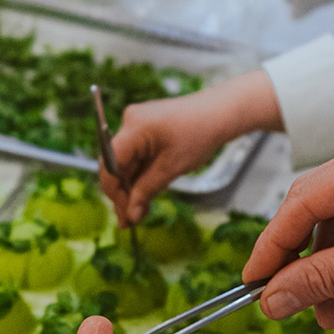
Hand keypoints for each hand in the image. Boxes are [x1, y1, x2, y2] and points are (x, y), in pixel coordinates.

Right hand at [99, 71, 282, 226]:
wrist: (222, 112)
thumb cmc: (201, 134)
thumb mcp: (172, 168)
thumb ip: (147, 191)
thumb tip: (131, 215)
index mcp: (133, 128)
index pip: (110, 165)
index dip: (115, 193)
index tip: (124, 215)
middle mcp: (130, 123)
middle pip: (116, 165)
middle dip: (123, 194)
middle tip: (129, 221)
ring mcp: (137, 125)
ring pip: (126, 163)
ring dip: (132, 187)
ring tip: (139, 213)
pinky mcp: (145, 129)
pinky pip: (136, 156)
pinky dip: (141, 175)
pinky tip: (144, 195)